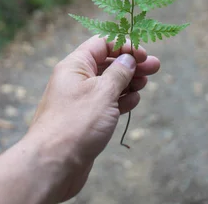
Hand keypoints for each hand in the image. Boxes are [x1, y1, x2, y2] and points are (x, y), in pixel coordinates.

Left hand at [27, 36, 160, 201]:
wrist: (53, 164)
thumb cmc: (76, 123)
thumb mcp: (103, 92)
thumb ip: (119, 73)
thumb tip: (128, 58)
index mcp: (75, 66)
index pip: (101, 44)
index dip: (124, 45)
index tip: (143, 54)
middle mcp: (76, 80)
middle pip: (107, 63)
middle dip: (131, 64)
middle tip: (155, 67)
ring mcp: (80, 101)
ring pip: (108, 84)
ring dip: (128, 82)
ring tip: (144, 84)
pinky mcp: (85, 120)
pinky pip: (106, 103)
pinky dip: (120, 100)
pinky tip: (133, 101)